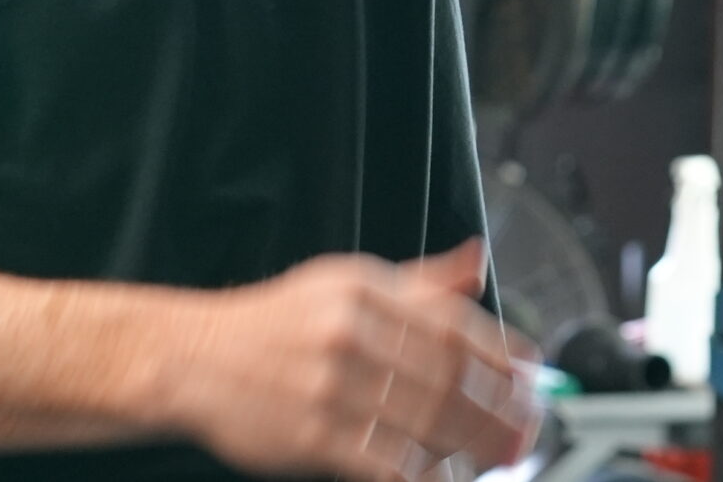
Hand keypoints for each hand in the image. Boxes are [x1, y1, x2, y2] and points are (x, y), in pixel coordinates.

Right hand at [167, 240, 537, 481]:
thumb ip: (418, 282)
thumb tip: (477, 262)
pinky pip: (383, 460)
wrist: (192, 357)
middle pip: (449, 376)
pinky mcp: (312, 433)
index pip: (453, 321)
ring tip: (494, 458)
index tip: (530, 377)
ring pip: (425, 420)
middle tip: (524, 430)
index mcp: (365, 288)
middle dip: (497, 410)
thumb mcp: (344, 283)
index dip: (502, 354)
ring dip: (469, 446)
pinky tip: (440, 479)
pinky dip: (420, 475)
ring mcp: (331, 384)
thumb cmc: (275, 324)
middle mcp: (352, 330)